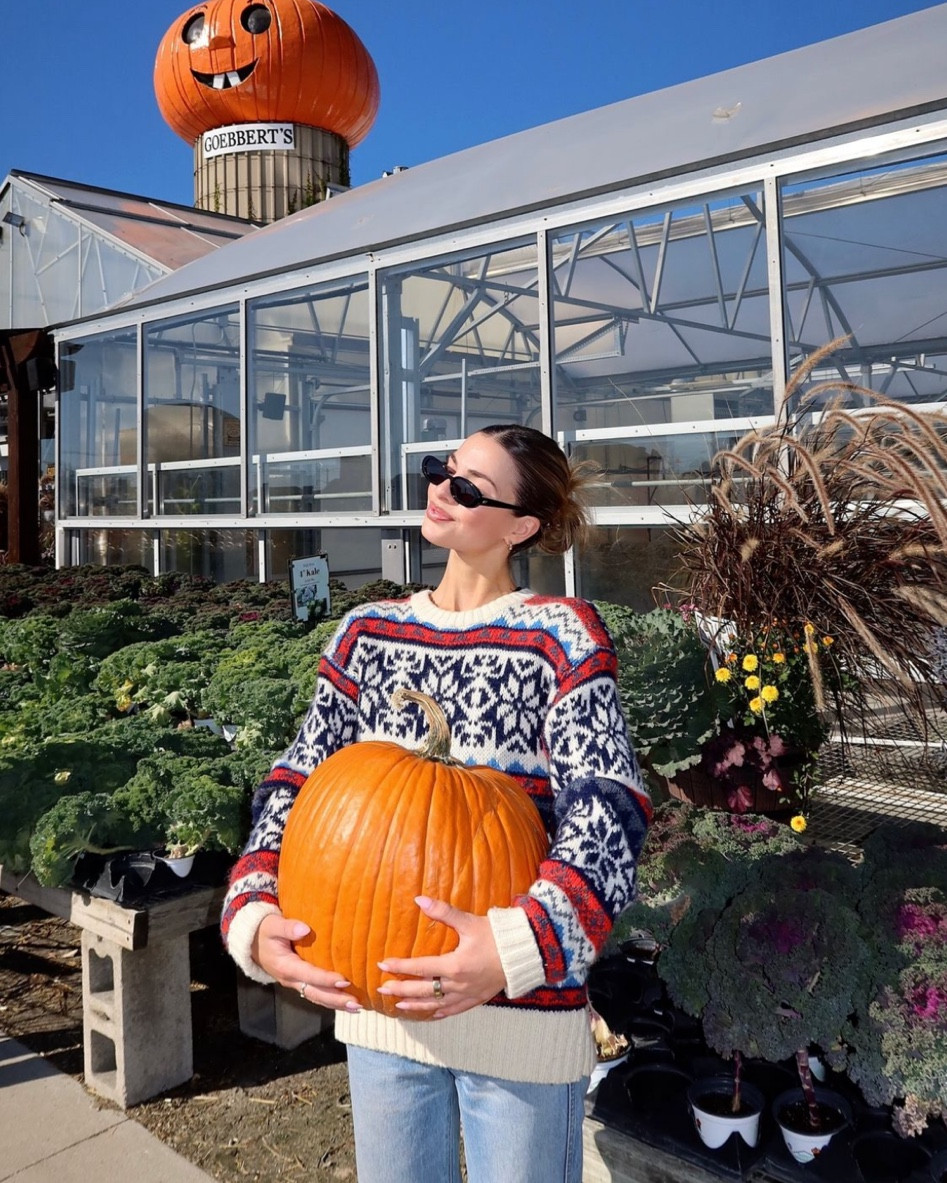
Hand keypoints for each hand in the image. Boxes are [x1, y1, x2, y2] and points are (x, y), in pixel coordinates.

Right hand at [251, 912, 361, 1011]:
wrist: (253, 942)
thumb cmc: (265, 931)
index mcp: (285, 966)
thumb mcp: (272, 926)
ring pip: (317, 997)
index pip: (309, 975)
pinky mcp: (299, 982)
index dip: (326, 979)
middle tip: (356, 1004)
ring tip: (357, 1008)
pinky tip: (346, 1003)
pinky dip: (331, 1000)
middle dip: (336, 999)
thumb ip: (287, 927)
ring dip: (336, 1004)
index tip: (344, 981)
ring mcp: (295, 983)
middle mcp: (291, 979)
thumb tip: (304, 929)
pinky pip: (316, 994)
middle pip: (315, 993)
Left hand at [376, 896, 506, 1018]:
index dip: (400, 967)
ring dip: (416, 1005)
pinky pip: (454, 1010)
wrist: (526, 953)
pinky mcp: (477, 999)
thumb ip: (443, 912)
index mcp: (454, 966)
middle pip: (423, 990)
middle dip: (401, 990)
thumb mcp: (469, 922)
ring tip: (398, 1007)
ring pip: (436, 1004)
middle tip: (382, 990)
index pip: (420, 968)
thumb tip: (419, 900)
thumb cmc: (497, 936)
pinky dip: (440, 1012)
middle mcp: (458, 984)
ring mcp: (467, 995)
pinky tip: (432, 1014)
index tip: (383, 964)